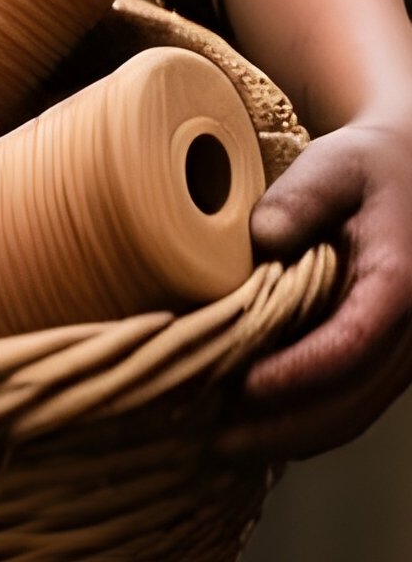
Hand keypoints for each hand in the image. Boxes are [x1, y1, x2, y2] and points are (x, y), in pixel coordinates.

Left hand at [219, 111, 411, 460]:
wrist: (411, 169)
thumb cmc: (369, 165)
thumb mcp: (337, 165)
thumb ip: (300, 198)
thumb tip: (262, 238)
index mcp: (400, 284)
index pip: (348, 346)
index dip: (296, 374)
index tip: (242, 387)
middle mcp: (411, 330)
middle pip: (352, 401)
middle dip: (285, 427)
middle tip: (214, 439)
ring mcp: (403, 349)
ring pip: (354, 412)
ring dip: (293, 435)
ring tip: (223, 442)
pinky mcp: (386, 353)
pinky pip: (353, 400)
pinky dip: (308, 420)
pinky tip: (257, 424)